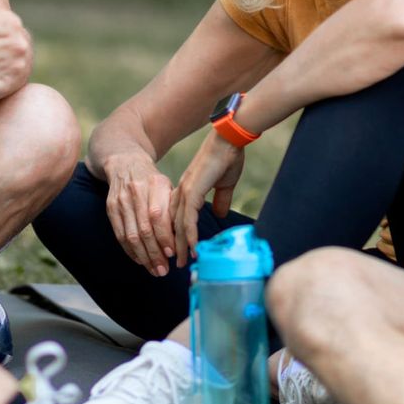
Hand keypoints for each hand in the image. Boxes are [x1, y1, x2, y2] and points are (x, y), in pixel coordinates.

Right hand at [100, 152, 177, 276]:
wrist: (125, 162)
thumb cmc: (152, 180)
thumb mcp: (167, 187)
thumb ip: (173, 210)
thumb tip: (181, 240)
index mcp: (155, 185)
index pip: (158, 217)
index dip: (164, 238)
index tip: (172, 254)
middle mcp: (137, 192)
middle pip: (144, 229)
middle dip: (155, 253)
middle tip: (164, 270)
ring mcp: (121, 200)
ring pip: (131, 235)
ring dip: (143, 257)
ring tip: (154, 270)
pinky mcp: (111, 207)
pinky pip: (120, 234)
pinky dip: (130, 250)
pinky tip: (140, 260)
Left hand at [169, 130, 244, 266]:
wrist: (229, 139)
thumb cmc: (228, 157)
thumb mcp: (224, 183)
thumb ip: (220, 199)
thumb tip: (219, 213)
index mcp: (188, 189)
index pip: (178, 217)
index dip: (179, 235)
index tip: (181, 251)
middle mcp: (182, 192)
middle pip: (174, 224)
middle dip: (175, 246)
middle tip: (176, 264)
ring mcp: (186, 191)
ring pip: (179, 225)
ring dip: (181, 245)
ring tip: (182, 262)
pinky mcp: (193, 191)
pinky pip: (189, 219)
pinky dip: (190, 235)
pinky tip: (193, 248)